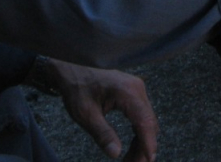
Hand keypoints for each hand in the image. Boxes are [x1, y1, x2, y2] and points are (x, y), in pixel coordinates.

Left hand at [40, 61, 157, 161]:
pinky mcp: (133, 92)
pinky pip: (141, 115)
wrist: (71, 68)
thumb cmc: (77, 88)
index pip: (145, 122)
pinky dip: (138, 132)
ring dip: (142, 141)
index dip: (147, 145)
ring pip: (147, 121)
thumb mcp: (86, 114)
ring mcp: (137, 89)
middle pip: (149, 123)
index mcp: (127, 92)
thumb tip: (116, 154)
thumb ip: (102, 134)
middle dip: (144, 148)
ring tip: (130, 160)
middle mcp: (137, 88)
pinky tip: (132, 146)